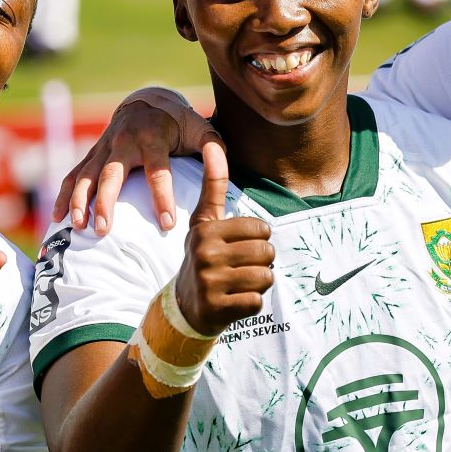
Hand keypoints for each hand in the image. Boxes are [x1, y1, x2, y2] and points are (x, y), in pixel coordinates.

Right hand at [54, 87, 221, 234]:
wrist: (147, 101)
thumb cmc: (178, 123)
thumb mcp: (199, 128)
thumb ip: (212, 146)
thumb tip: (220, 162)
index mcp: (153, 139)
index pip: (158, 171)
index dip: (162, 197)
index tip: (167, 224)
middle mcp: (124, 142)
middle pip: (111, 174)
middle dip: (105, 202)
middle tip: (104, 230)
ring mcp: (104, 148)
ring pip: (86, 175)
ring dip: (80, 200)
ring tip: (79, 226)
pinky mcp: (93, 154)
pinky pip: (74, 174)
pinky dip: (64, 195)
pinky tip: (58, 217)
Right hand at [171, 142, 274, 334]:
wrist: (183, 308)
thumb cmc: (204, 258)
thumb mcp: (203, 222)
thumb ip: (212, 186)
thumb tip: (212, 144)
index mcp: (205, 229)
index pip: (261, 228)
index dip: (259, 239)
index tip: (240, 246)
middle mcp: (204, 252)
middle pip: (267, 253)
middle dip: (262, 263)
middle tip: (241, 269)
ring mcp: (208, 281)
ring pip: (265, 278)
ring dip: (258, 284)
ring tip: (238, 284)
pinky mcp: (215, 307)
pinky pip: (257, 302)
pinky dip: (251, 305)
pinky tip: (233, 302)